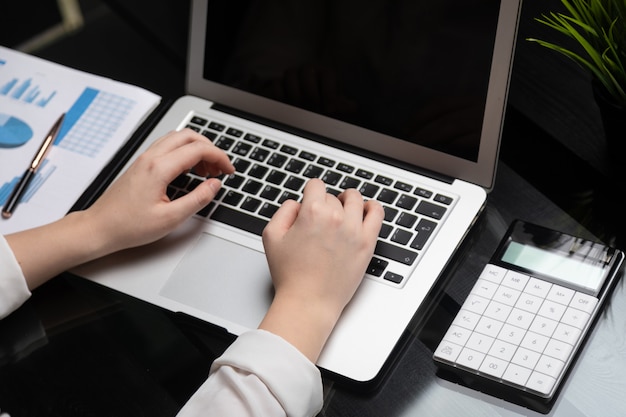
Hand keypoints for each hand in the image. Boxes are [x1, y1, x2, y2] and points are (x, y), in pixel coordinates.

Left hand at [6, 129, 233, 289]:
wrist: (100, 228)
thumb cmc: (128, 226)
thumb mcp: (171, 218)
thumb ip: (197, 199)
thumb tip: (214, 185)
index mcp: (159, 168)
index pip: (198, 150)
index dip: (219, 158)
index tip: (229, 171)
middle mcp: (151, 158)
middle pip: (189, 136)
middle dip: (210, 149)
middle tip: (220, 169)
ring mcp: (144, 159)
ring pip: (177, 138)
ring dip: (196, 149)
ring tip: (206, 170)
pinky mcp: (141, 164)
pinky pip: (167, 147)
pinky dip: (184, 152)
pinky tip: (189, 170)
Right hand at [259, 178, 383, 361]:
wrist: (308, 302)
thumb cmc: (290, 275)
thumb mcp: (271, 236)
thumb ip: (284, 211)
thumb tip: (298, 203)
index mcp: (312, 212)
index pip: (316, 185)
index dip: (310, 192)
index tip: (310, 200)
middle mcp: (335, 217)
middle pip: (332, 196)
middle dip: (324, 204)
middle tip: (319, 221)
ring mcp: (355, 230)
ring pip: (355, 200)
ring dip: (347, 201)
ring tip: (342, 210)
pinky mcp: (367, 243)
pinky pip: (377, 214)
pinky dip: (372, 207)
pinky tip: (366, 210)